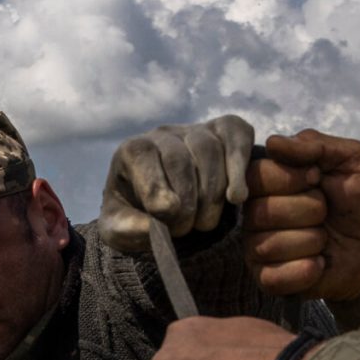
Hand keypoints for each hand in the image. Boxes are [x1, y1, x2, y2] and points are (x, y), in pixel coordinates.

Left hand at [99, 115, 255, 253]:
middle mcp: (163, 134)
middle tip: (184, 229)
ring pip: (210, 151)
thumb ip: (126, 229)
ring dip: (212, 194)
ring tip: (205, 223)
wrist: (168, 207)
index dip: (156, 188)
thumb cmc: (140, 214)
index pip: (141, 156)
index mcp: (131, 151)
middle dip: (186, 202)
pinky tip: (236, 198)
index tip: (167, 215)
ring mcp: (196, 130)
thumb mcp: (120, 228)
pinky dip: (239, 169)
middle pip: (179, 159)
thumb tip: (155, 225)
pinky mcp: (227, 130)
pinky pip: (237, 140)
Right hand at [243, 129, 359, 300]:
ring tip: (325, 238)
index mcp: (271, 180)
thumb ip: (316, 146)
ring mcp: (258, 247)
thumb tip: (272, 142)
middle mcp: (257, 213)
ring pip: (268, 244)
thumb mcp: (354, 160)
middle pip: (260, 211)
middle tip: (327, 213)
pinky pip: (272, 277)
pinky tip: (320, 264)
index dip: (291, 178)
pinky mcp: (267, 278)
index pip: (256, 175)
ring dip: (312, 241)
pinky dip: (305, 271)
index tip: (318, 179)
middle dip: (309, 210)